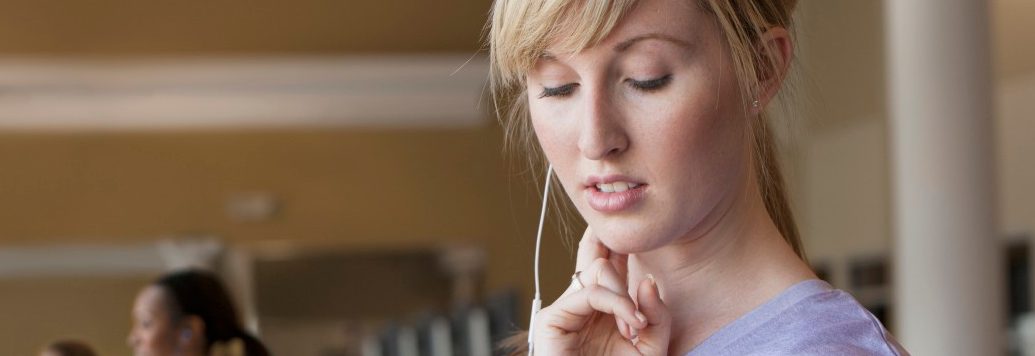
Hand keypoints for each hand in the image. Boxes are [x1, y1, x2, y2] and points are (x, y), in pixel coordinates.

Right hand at [531, 227, 670, 354]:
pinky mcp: (551, 320)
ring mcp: (566, 311)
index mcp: (604, 310)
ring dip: (624, 297)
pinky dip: (616, 305)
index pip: (609, 265)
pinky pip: (590, 293)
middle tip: (634, 249)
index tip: (633, 231)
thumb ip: (656, 316)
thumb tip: (648, 282)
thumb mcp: (652, 348)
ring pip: (598, 271)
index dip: (617, 244)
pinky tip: (629, 323)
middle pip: (596, 256)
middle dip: (617, 249)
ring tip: (635, 326)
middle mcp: (583, 306)